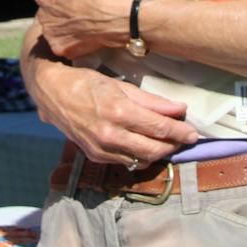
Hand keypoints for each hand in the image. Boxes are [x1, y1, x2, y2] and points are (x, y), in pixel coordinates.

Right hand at [27, 56, 198, 165]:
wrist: (53, 93)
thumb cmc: (87, 84)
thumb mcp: (120, 86)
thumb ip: (151, 101)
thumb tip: (179, 109)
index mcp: (118, 112)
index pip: (158, 128)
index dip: (179, 132)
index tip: (193, 133)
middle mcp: (110, 134)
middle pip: (154, 148)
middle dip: (174, 145)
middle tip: (187, 138)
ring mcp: (101, 149)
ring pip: (141, 159)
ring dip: (159, 152)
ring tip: (169, 142)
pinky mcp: (95, 156)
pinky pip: (126, 162)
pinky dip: (140, 156)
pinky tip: (146, 146)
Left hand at [34, 0, 127, 58]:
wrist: (113, 17)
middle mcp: (40, 16)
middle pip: (50, 7)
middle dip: (60, 4)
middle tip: (81, 2)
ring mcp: (50, 35)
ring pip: (56, 25)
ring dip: (65, 22)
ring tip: (84, 18)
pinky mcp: (61, 49)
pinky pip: (64, 43)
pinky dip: (72, 38)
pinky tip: (85, 32)